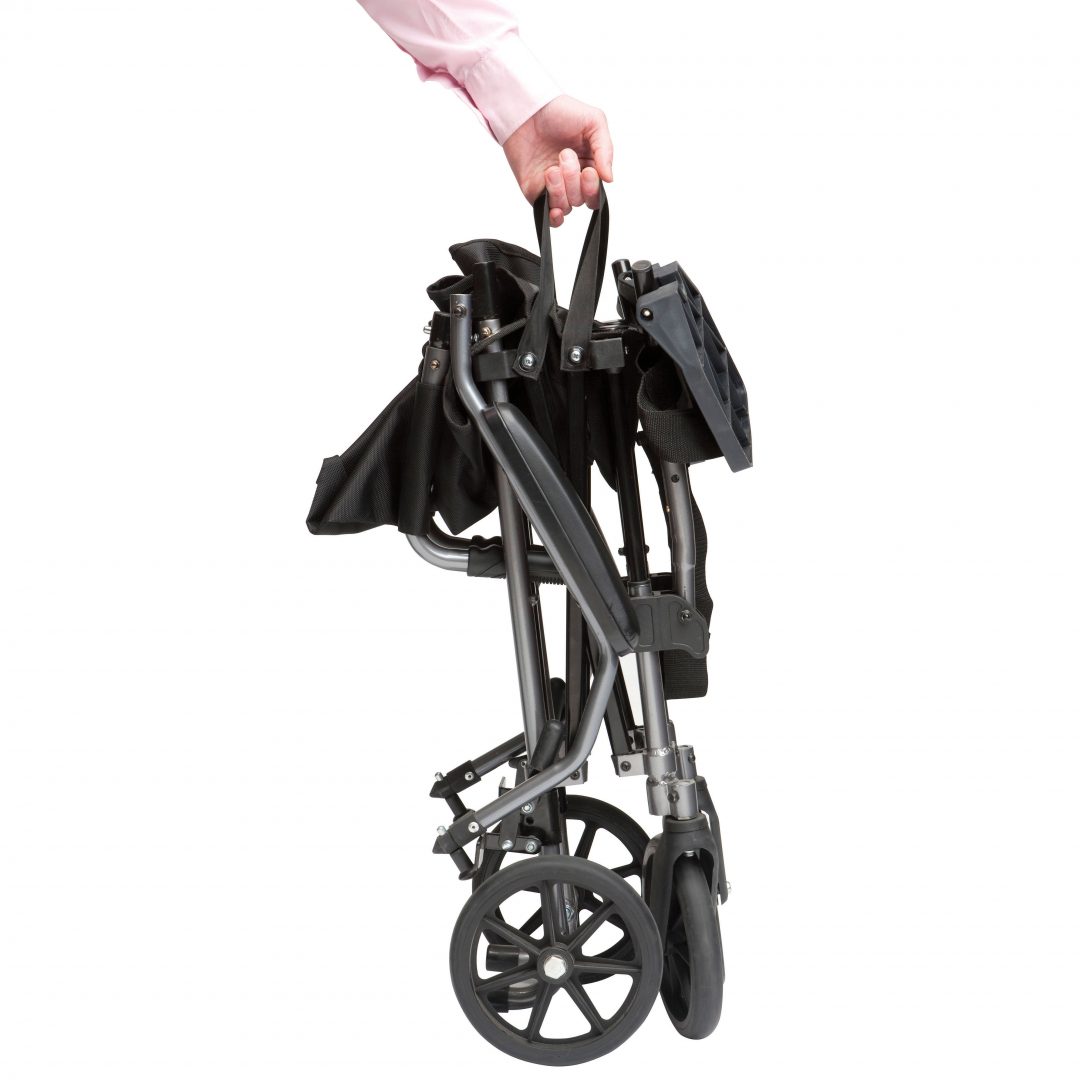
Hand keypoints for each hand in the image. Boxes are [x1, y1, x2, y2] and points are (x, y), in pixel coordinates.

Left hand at [502, 95, 613, 226]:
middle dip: (574, 182)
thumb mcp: (594, 122)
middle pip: (583, 200)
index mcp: (590, 164)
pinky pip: (549, 217)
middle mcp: (574, 179)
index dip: (593, 187)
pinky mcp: (536, 192)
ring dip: (560, 190)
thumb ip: (606, 150)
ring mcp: (555, 187)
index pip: (597, 192)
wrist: (526, 109)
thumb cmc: (559, 111)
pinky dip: (554, 217)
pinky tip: (554, 209)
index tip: (588, 170)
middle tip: (564, 156)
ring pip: (567, 206)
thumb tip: (609, 179)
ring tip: (551, 169)